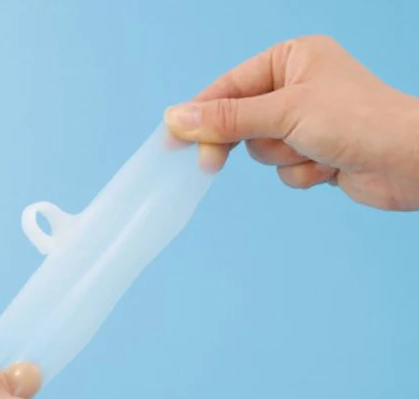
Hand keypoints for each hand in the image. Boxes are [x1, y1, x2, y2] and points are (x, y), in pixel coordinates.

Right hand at [165, 35, 418, 210]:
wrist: (409, 163)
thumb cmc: (356, 121)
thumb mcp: (284, 112)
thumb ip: (228, 118)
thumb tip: (176, 117)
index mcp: (291, 59)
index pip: (230, 86)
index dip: (200, 113)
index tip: (171, 138)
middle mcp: (296, 87)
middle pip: (240, 121)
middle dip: (243, 141)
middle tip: (211, 164)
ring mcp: (305, 122)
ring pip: (262, 149)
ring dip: (284, 157)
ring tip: (314, 150)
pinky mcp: (314, 152)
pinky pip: (284, 169)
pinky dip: (302, 173)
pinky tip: (329, 167)